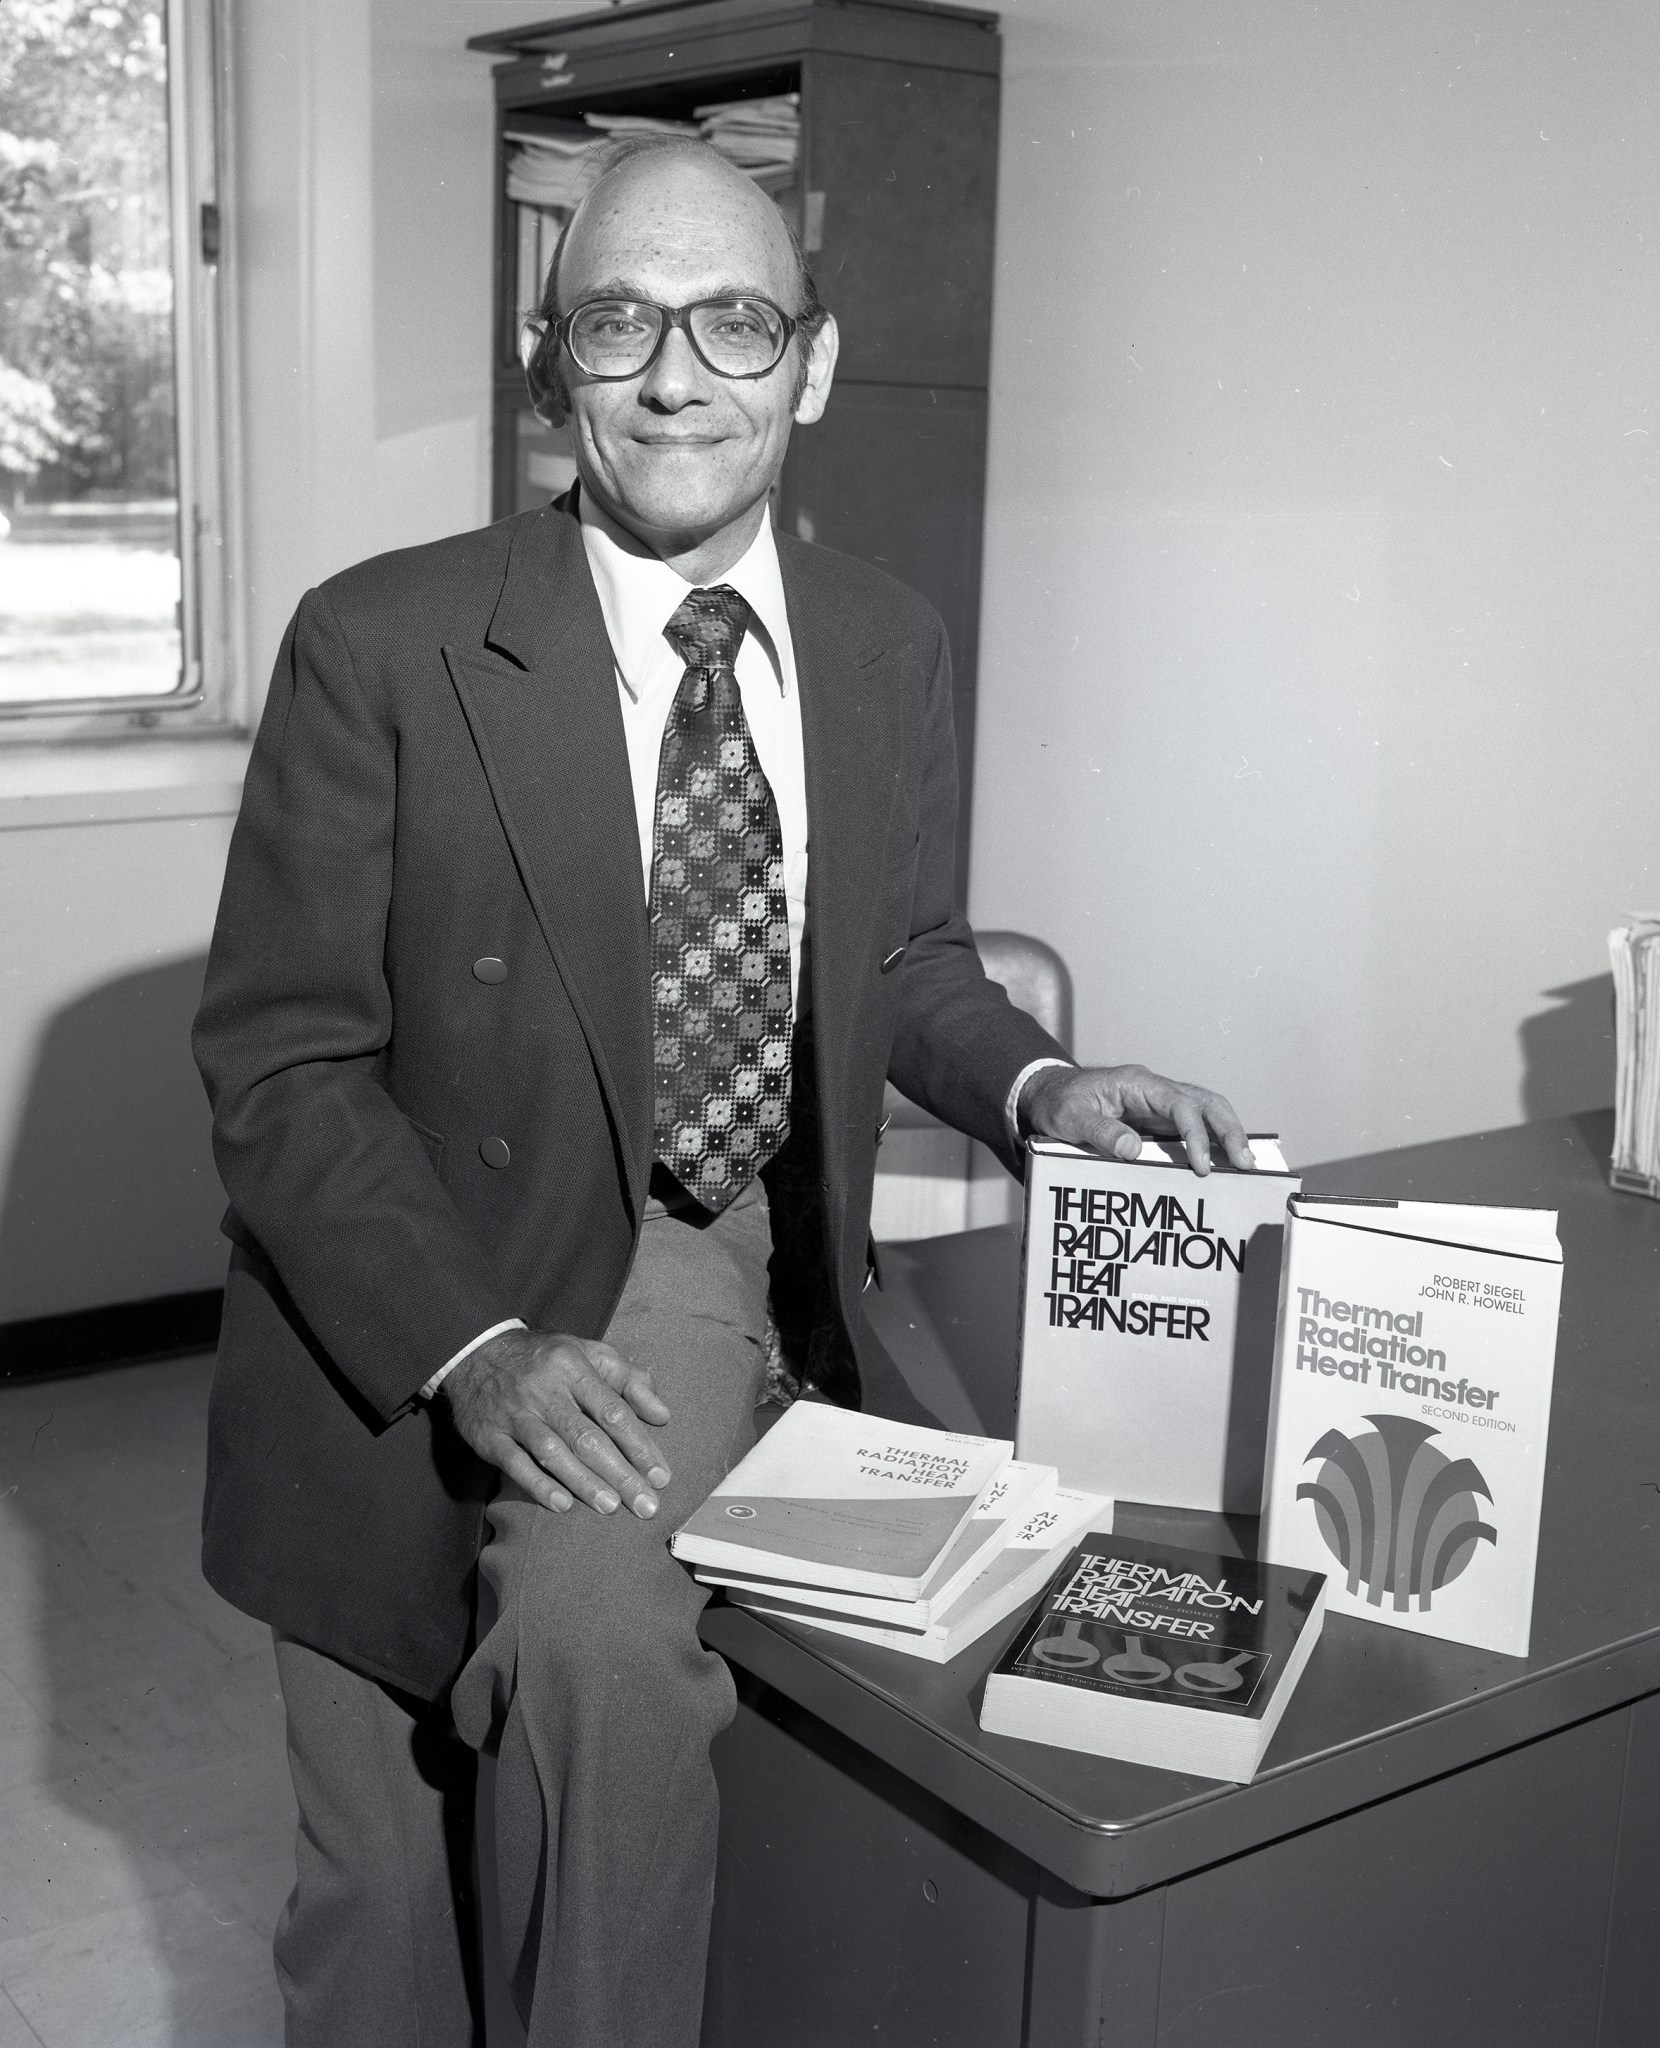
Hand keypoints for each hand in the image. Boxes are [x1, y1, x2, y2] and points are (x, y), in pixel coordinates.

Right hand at [441, 1327, 671, 1516]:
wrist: (475, 1352)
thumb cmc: (545, 1359)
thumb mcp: (588, 1353)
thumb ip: (628, 1380)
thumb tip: (663, 1414)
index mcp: (573, 1367)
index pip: (613, 1411)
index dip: (639, 1445)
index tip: (660, 1476)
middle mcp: (544, 1390)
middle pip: (587, 1436)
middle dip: (620, 1473)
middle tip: (645, 1505)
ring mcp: (514, 1413)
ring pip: (553, 1451)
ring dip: (583, 1482)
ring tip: (611, 1508)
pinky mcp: (488, 1435)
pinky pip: (515, 1463)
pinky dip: (539, 1485)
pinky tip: (563, 1504)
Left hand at [1021, 1064, 1253, 1176]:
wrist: (1048, 1096)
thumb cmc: (1058, 1103)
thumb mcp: (1070, 1117)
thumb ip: (1100, 1132)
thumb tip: (1134, 1150)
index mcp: (1137, 1083)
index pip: (1179, 1104)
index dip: (1196, 1134)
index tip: (1201, 1165)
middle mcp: (1155, 1089)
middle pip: (1205, 1102)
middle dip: (1229, 1130)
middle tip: (1247, 1163)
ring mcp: (1159, 1104)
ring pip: (1205, 1112)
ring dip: (1226, 1135)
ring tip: (1244, 1166)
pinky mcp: (1157, 1120)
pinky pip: (1192, 1127)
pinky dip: (1210, 1142)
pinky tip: (1221, 1164)